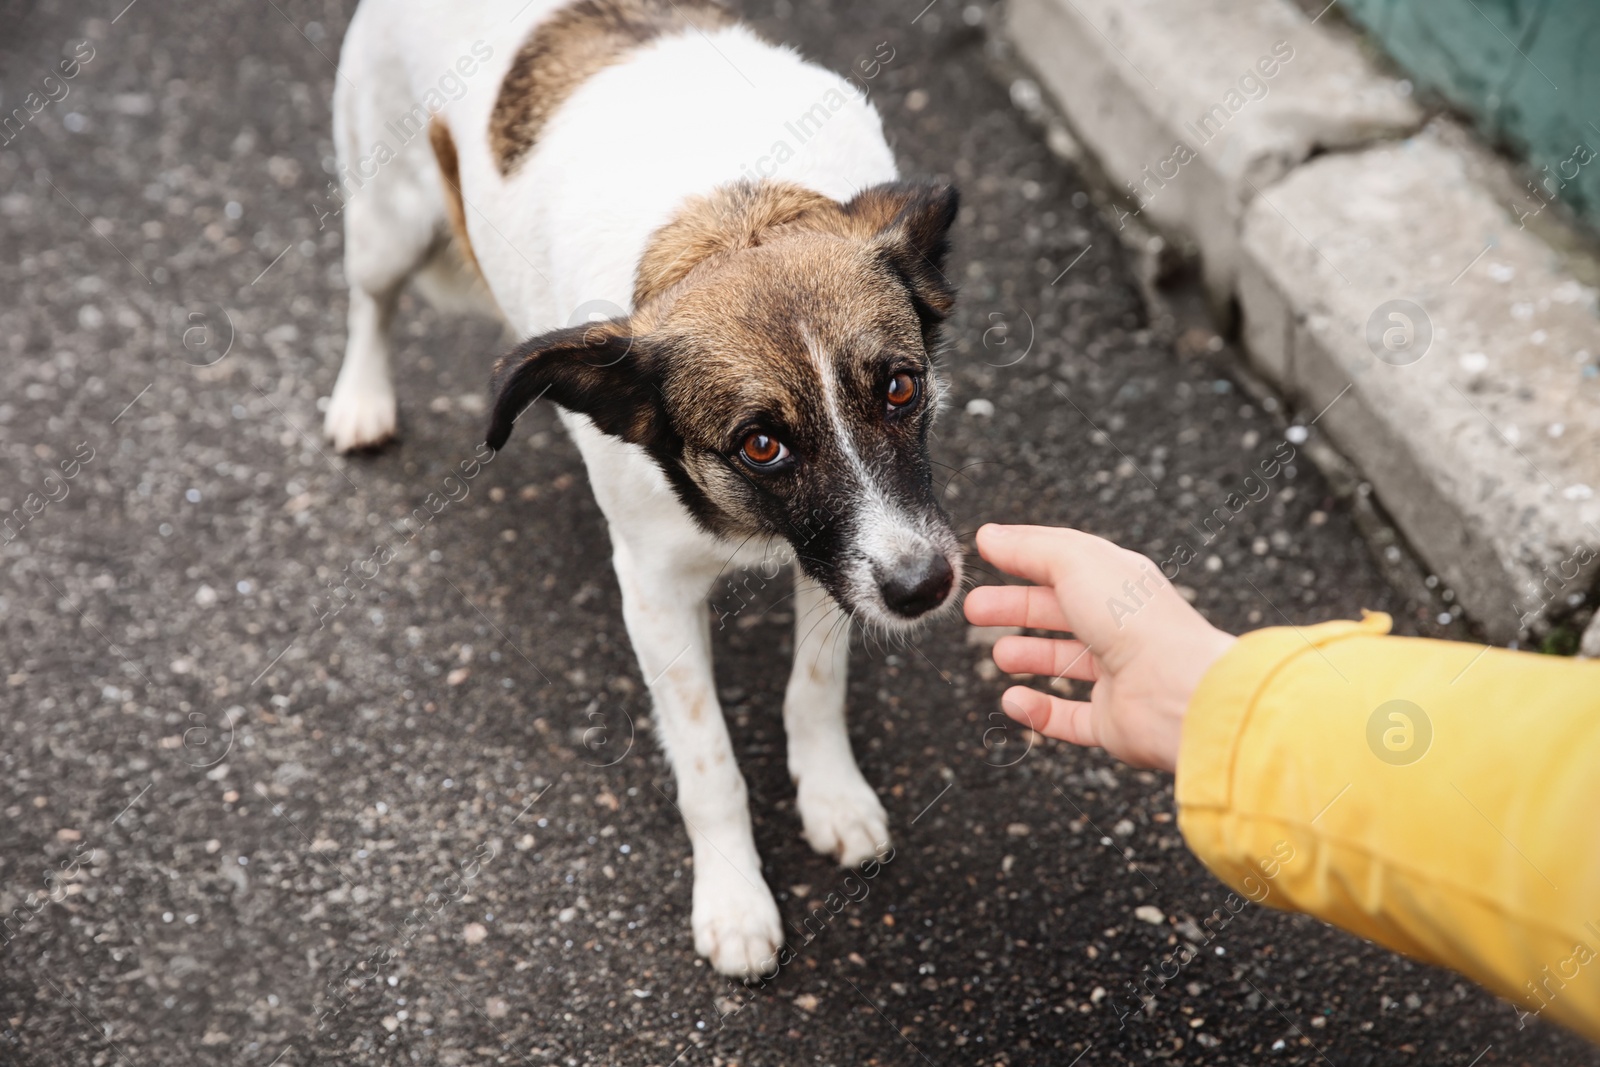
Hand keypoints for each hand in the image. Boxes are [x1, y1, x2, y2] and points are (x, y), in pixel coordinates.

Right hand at [963, 524, 1235, 771]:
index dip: (1025, 558)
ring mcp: (1119, 675)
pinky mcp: (1114, 720)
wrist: (1177, 691)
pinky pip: (1070, 717)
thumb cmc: (1136, 621)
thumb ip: (1030, 547)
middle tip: (976, 609)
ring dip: (1030, 656)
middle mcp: (1122, 627)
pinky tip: (1014, 701)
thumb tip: (990, 536)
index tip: (988, 556)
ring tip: (999, 655)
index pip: (1066, 563)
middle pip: (1060, 612)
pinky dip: (1039, 711)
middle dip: (1016, 607)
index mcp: (1119, 582)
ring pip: (1067, 662)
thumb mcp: (1075, 562)